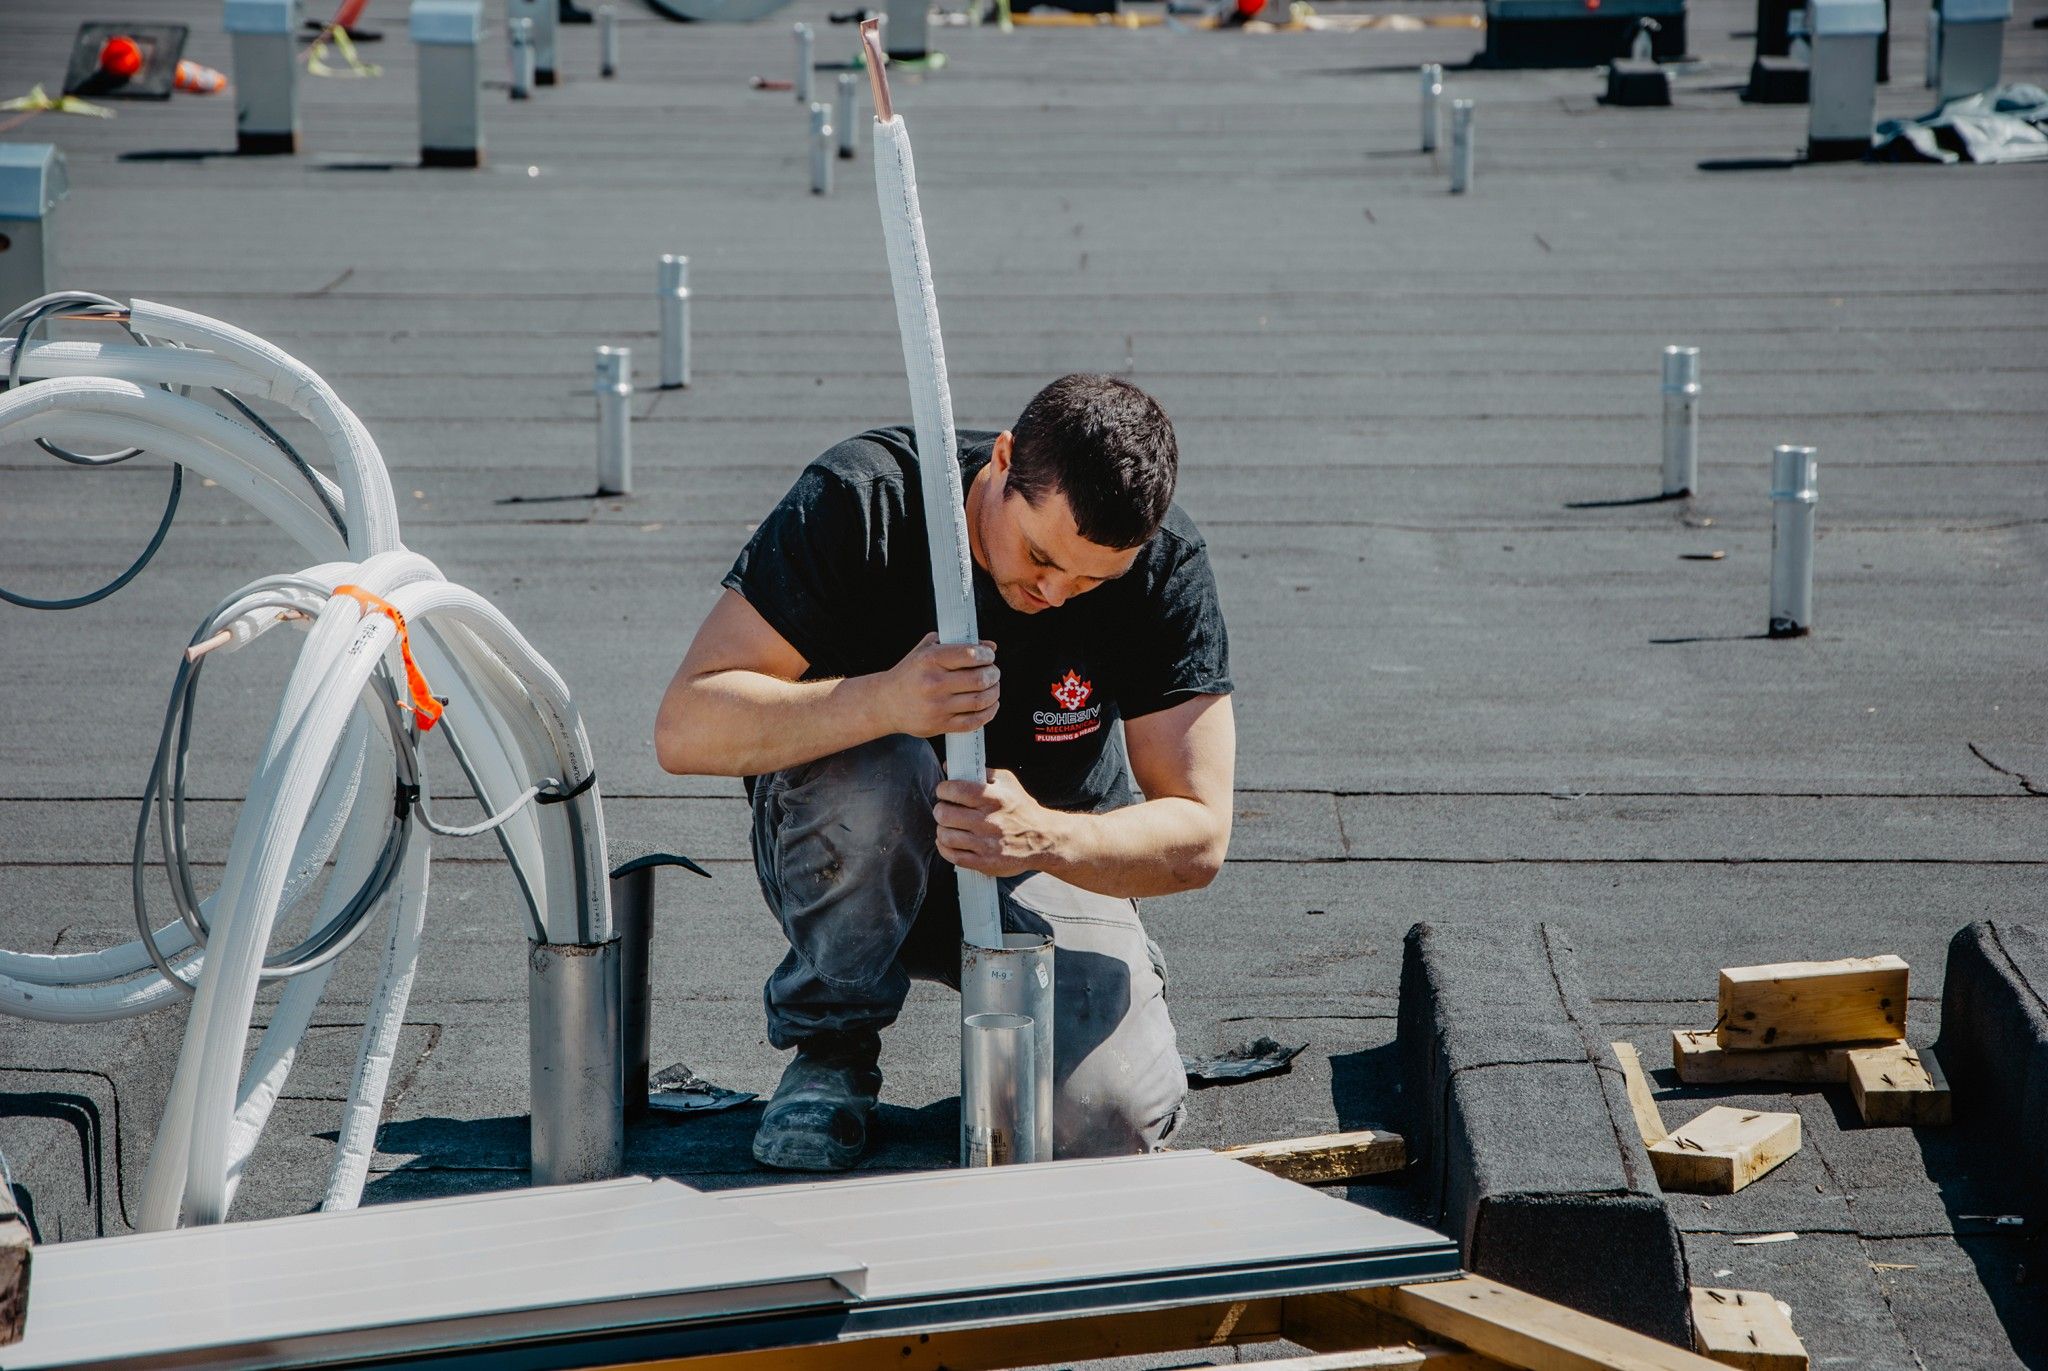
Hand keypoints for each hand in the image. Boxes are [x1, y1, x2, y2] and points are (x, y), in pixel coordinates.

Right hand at [882, 632, 999, 737]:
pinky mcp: (940, 725)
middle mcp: (933, 683)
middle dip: (993, 674)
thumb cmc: (910, 673)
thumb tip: (991, 647)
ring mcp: (937, 707)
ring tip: (993, 688)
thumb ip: (957, 644)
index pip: (970, 655)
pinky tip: (990, 705)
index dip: (986, 655)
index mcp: (930, 660)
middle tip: (994, 673)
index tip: (989, 656)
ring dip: (994, 693)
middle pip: (979, 679)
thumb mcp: (926, 651)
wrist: (886, 703)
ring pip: (980, 701)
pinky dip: (988, 713)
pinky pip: (973, 721)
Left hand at [934, 769, 1064, 877]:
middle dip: (940, 809)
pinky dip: (944, 847)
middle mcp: (990, 821)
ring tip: (948, 825)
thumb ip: (980, 772)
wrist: (1043, 839)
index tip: (944, 791)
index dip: (943, 789)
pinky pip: (953, 856)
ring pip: (946, 836)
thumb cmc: (1021, 808)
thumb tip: (950, 766)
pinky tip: (948, 841)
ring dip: (942, 829)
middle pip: (945, 814)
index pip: (955, 790)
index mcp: (994, 798)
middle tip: (944, 809)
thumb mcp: (1007, 782)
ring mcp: (987, 844)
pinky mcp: (985, 862)